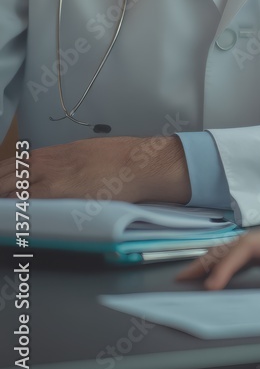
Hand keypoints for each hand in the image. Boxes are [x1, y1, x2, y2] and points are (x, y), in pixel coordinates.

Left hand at [0, 136, 190, 202]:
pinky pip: (26, 201)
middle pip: (7, 175)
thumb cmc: (119, 159)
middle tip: (0, 199)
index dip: (2, 177)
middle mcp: (48, 162)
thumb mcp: (86, 153)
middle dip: (0, 187)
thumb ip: (64, 163)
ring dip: (4, 196)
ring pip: (12, 187)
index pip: (12, 164)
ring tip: (4, 207)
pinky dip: (16, 208)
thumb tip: (54, 174)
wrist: (138, 163)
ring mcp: (51, 177)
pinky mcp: (59, 192)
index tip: (1, 186)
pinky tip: (12, 215)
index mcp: (54, 153)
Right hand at [177, 221, 259, 287]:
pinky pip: (259, 255)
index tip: (211, 285)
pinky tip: (230, 270)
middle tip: (182, 276)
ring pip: (248, 249)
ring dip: (220, 259)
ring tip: (195, 273)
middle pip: (242, 244)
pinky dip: (237, 262)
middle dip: (211, 258)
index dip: (227, 264)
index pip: (251, 246)